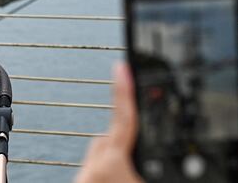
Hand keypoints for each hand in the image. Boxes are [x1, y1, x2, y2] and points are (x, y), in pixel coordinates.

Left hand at [74, 63, 142, 182]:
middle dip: (127, 145)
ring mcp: (83, 176)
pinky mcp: (79, 182)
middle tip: (139, 165)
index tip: (121, 67)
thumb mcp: (148, 182)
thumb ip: (151, 164)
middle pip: (113, 140)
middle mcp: (93, 168)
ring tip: (128, 179)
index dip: (125, 91)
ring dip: (117, 164)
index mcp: (113, 163)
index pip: (124, 118)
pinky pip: (96, 171)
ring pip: (104, 158)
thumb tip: (157, 153)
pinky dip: (108, 175)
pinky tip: (117, 182)